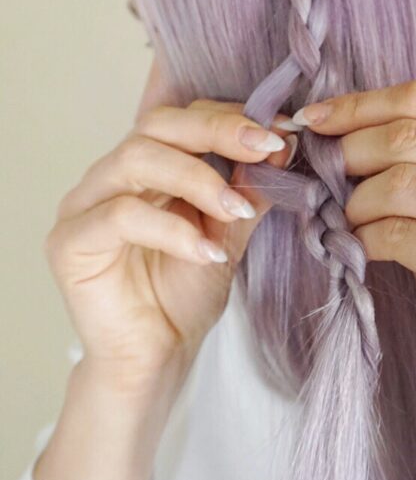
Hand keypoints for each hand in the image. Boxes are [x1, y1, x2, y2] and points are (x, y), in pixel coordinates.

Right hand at [45, 81, 297, 400]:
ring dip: (196, 179)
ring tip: (236, 210)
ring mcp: (84, 205)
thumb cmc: (184, 297)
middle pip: (155, 126)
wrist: (156, 359)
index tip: (280, 134)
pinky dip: (171, 229)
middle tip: (264, 148)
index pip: (183, 119)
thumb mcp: (227, 234)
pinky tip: (206, 252)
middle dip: (216, 132)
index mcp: (145, 167)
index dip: (231, 119)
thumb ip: (245, 191)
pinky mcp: (70, 243)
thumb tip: (281, 146)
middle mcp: (109, 177)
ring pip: (135, 159)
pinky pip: (119, 216)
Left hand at [292, 79, 415, 403]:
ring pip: (399, 182)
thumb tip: (332, 131)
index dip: (358, 105)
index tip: (313, 120)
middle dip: (348, 153)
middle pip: (408, 135)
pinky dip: (367, 240)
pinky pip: (398, 234)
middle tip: (320, 176)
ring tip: (351, 224)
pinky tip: (364, 252)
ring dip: (357, 204)